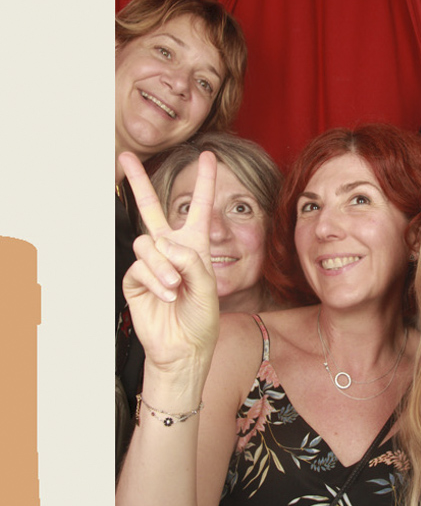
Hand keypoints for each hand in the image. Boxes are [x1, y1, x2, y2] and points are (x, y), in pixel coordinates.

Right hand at [119, 149, 220, 378]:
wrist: (185, 348)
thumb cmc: (202, 320)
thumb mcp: (208, 286)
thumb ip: (191, 261)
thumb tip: (164, 246)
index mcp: (194, 247)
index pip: (198, 208)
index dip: (204, 183)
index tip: (210, 156)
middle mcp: (170, 251)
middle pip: (151, 209)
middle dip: (138, 183)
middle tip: (125, 158)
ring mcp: (151, 264)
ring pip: (148, 244)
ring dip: (163, 266)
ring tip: (175, 287)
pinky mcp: (136, 279)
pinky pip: (140, 267)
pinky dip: (155, 281)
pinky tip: (166, 295)